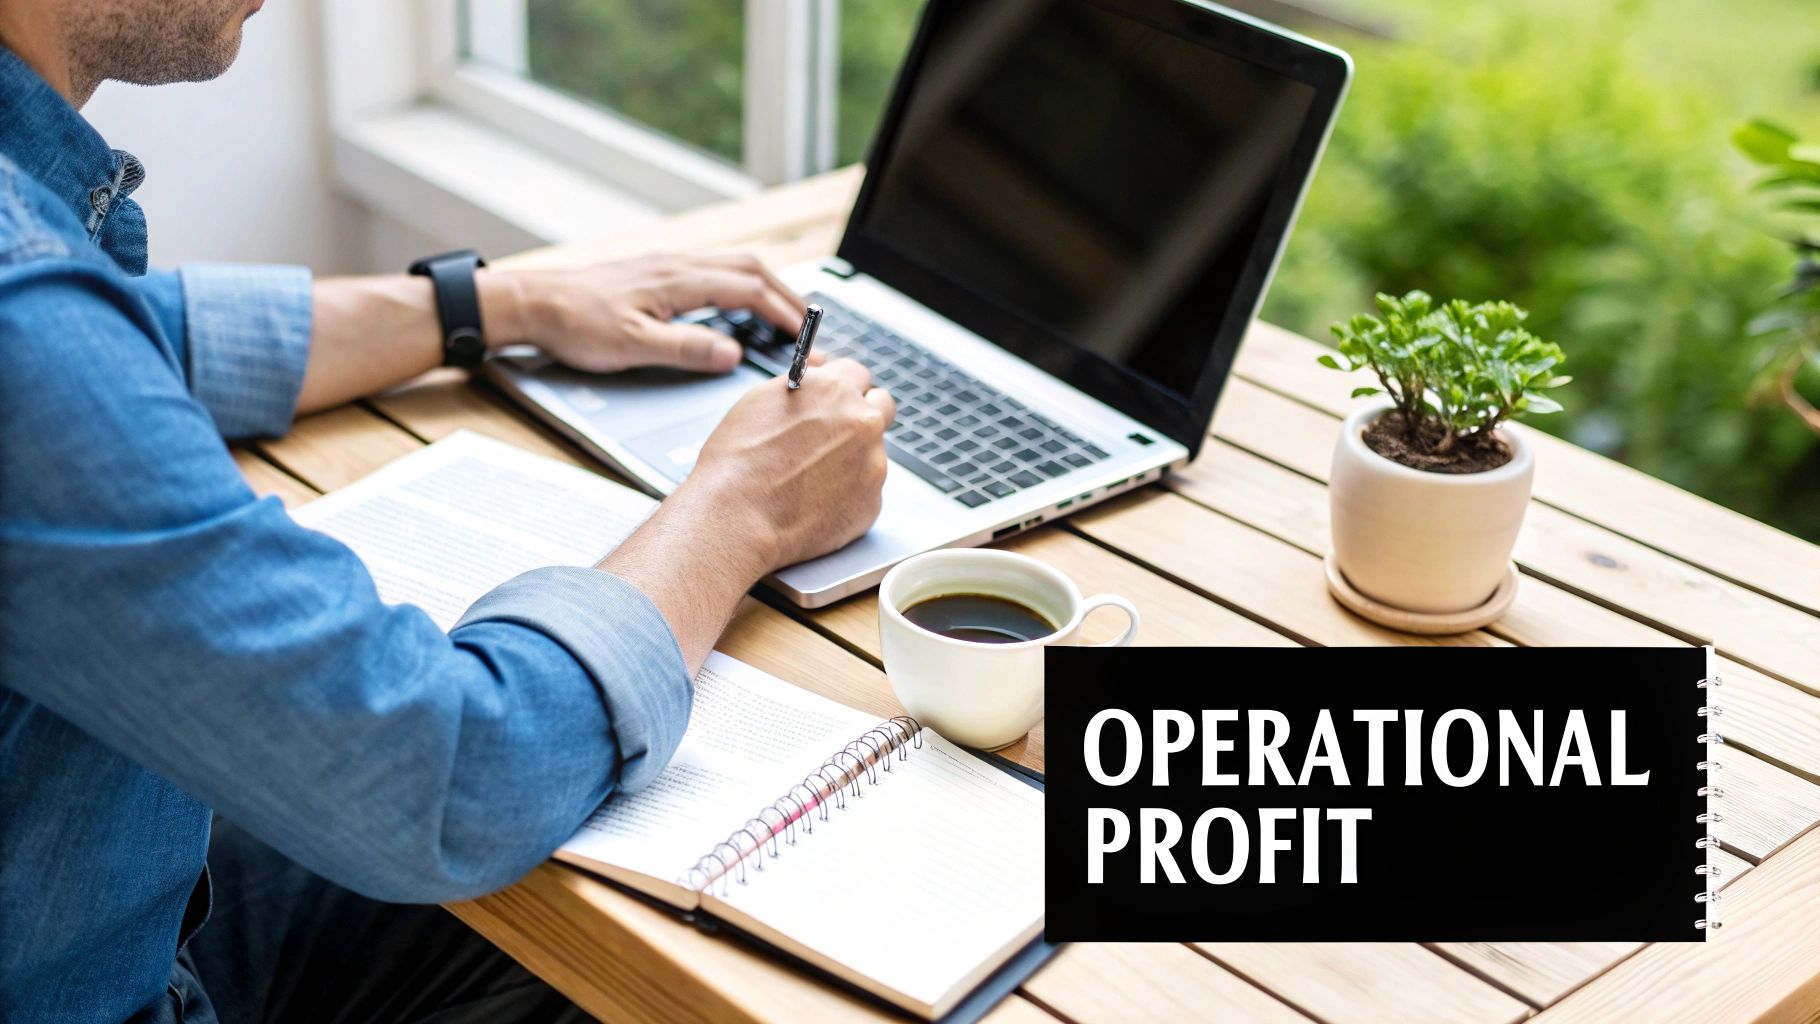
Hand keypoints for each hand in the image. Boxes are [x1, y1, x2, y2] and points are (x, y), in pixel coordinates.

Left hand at [482, 253, 806, 373]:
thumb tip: (733, 353)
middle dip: (786, 296)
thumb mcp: (633, 346)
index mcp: (679, 280)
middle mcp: (678, 265)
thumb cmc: (576, 324)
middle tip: (809, 327)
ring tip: (785, 316)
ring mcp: (669, 266)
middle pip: (751, 269)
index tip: (806, 339)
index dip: (784, 314)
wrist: (535, 304)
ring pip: (734, 266)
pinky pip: (715, 272)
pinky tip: (739, 306)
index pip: (749, 290)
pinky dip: (742, 287)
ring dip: (766, 288)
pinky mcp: (658, 274)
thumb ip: (686, 348)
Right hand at [680, 359, 894, 571]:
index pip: (857, 373)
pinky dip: (847, 493)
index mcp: (835, 390)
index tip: (835, 399)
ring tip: (811, 476)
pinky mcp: (872, 502)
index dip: (842, 387)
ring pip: (872, 452)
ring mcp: (873, 463)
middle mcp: (863, 422)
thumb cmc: (738, 463)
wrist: (738, 518)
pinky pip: (866, 490)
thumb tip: (820, 375)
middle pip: (881, 406)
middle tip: (835, 433)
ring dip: (852, 457)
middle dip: (862, 415)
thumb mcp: (763, 400)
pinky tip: (815, 500)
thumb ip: (805, 385)